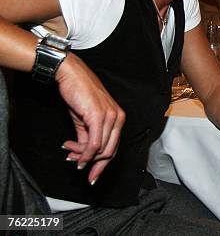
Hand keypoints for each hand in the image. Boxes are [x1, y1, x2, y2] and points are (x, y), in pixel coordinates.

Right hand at [55, 53, 124, 184]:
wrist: (72, 75)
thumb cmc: (79, 94)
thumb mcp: (84, 120)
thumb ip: (87, 137)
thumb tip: (83, 155)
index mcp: (118, 118)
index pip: (114, 148)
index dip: (103, 165)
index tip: (92, 176)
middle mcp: (118, 118)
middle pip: (109, 152)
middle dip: (93, 164)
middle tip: (76, 165)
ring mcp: (110, 117)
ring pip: (100, 149)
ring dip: (82, 156)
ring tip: (69, 152)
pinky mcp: (99, 116)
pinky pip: (93, 143)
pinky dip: (82, 152)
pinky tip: (70, 149)